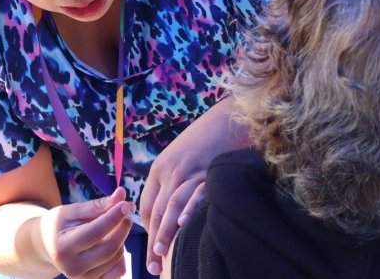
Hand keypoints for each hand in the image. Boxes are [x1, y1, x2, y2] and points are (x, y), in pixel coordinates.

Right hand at [37, 187, 133, 278]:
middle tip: (125, 212)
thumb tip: (122, 195)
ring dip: (121, 239)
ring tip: (112, 228)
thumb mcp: (72, 211)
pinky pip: (118, 271)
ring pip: (116, 258)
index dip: (113, 217)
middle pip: (110, 248)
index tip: (125, 204)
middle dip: (122, 228)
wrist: (46, 246)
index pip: (95, 232)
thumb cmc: (58, 225)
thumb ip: (97, 205)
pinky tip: (111, 244)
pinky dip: (120, 256)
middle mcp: (73, 268)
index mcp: (64, 247)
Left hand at [140, 98, 246, 274]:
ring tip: (164, 256)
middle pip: (156, 210)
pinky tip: (185, 226)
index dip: (149, 230)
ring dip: (166, 233)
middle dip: (154, 240)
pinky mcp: (207, 169)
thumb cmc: (210, 139)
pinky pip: (195, 194)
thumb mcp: (184, 158)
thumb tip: (175, 212)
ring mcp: (188, 169)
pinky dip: (189, 211)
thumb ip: (176, 181)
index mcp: (160, 168)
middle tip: (154, 265)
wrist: (231, 114)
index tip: (152, 250)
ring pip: (171, 206)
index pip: (148, 205)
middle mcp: (170, 169)